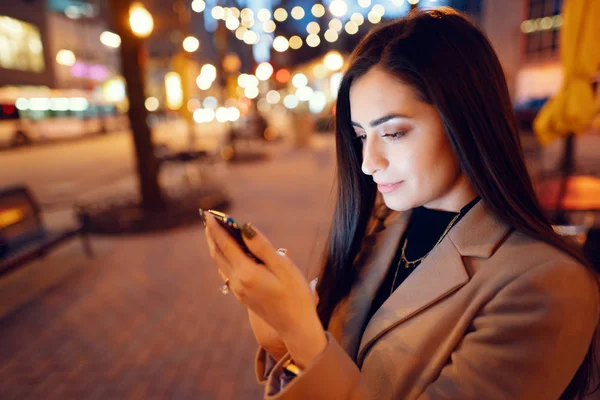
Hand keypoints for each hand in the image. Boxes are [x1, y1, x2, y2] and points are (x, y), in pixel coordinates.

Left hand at [204, 212, 326, 368]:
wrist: (295, 326)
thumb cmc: (295, 294)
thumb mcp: (283, 266)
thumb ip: (261, 246)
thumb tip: (245, 227)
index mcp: (246, 273)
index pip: (226, 244)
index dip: (216, 228)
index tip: (208, 214)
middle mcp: (237, 282)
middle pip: (218, 254)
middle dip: (212, 235)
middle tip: (208, 219)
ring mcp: (238, 291)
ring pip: (221, 264)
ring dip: (217, 247)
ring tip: (215, 232)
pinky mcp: (242, 296)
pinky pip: (227, 272)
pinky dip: (224, 258)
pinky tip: (228, 253)